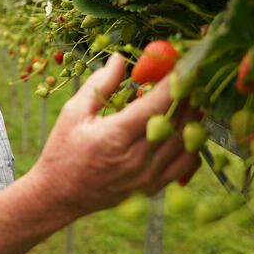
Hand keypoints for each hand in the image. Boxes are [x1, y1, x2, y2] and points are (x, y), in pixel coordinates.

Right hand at [33, 53, 200, 218]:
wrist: (59, 195)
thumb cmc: (63, 150)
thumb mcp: (74, 113)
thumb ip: (100, 84)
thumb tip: (120, 58)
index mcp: (115, 136)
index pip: (157, 104)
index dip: (175, 82)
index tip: (183, 64)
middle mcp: (136, 158)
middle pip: (178, 121)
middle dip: (189, 95)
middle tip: (192, 76)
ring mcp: (147, 175)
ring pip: (186, 141)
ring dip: (194, 116)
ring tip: (192, 98)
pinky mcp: (153, 186)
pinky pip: (186, 163)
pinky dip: (192, 143)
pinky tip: (187, 128)